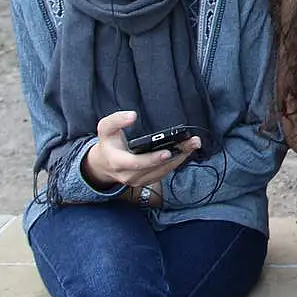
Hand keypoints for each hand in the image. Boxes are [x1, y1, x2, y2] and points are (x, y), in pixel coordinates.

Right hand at [81, 111, 200, 190]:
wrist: (103, 164)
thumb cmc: (108, 143)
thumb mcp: (105, 128)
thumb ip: (116, 120)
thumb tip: (132, 115)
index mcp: (118, 162)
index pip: (136, 163)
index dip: (152, 159)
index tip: (168, 152)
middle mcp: (129, 175)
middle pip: (155, 168)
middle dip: (176, 155)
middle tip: (191, 143)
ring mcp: (138, 180)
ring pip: (163, 172)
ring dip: (180, 158)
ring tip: (193, 144)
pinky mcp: (146, 181)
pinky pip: (164, 173)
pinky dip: (176, 162)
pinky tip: (186, 151)